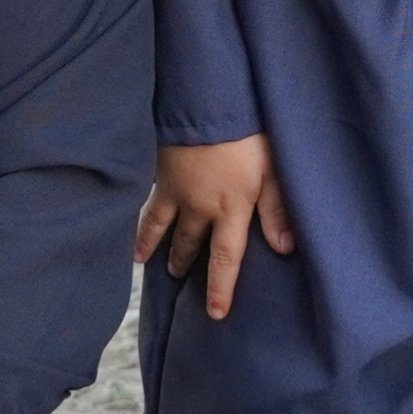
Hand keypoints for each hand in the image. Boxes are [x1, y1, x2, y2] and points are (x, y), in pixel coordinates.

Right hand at [134, 134, 295, 319]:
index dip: (219, 288)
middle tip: (176, 277)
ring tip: (142, 259)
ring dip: (152, 244)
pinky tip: (127, 216)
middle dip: (183, 263)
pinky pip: (146, 200)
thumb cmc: (247, 133)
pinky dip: (137, 214)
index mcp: (231, 210)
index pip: (225, 259)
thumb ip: (278, 210)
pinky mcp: (158, 169)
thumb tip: (285, 248)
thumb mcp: (274, 171)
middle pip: (189, 244)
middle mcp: (199, 207)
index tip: (214, 313)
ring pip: (160, 226)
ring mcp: (174, 189)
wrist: (205, 100)